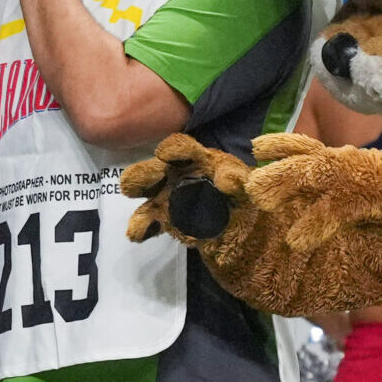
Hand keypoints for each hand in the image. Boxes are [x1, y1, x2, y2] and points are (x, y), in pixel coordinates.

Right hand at [121, 133, 252, 243]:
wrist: (236, 223)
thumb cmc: (238, 194)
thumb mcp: (244, 184)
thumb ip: (237, 180)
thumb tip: (226, 182)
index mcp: (194, 159)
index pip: (181, 148)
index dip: (173, 149)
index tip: (164, 154)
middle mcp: (172, 174)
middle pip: (150, 170)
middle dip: (142, 174)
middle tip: (144, 182)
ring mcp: (162, 196)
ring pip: (141, 193)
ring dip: (136, 199)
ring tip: (137, 208)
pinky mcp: (159, 218)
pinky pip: (144, 223)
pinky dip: (141, 228)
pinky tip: (141, 234)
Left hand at [244, 132, 381, 250]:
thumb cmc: (372, 186)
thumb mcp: (339, 179)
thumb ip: (310, 179)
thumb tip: (271, 187)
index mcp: (332, 158)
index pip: (302, 146)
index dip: (279, 144)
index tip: (255, 147)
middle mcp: (338, 163)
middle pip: (303, 161)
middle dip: (275, 171)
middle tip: (249, 184)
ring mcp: (350, 180)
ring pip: (315, 178)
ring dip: (287, 187)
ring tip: (262, 201)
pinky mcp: (361, 201)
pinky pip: (334, 213)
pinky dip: (314, 226)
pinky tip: (295, 240)